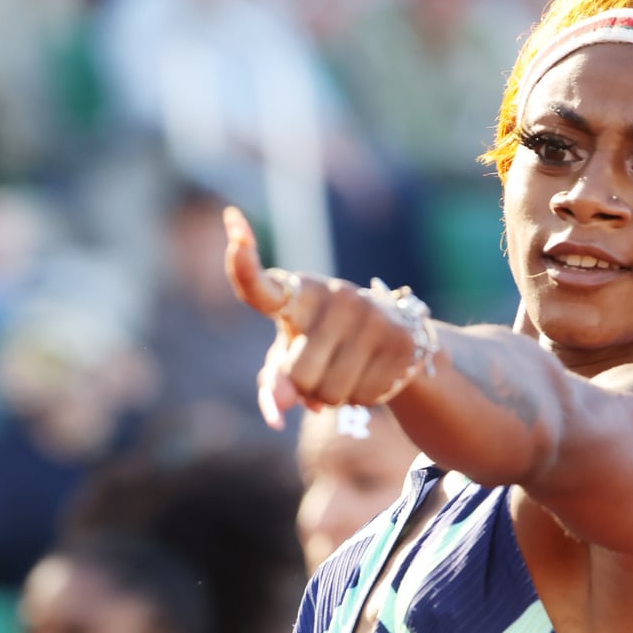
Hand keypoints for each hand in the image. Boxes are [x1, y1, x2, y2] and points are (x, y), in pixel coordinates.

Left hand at [222, 207, 425, 427]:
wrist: (395, 335)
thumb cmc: (326, 345)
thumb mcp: (293, 357)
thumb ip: (275, 382)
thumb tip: (277, 412)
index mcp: (298, 293)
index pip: (261, 287)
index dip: (243, 263)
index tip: (232, 220)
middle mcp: (334, 296)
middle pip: (299, 376)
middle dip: (306, 389)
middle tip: (322, 370)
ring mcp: (371, 316)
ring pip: (332, 393)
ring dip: (333, 398)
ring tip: (347, 371)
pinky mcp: (400, 341)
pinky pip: (363, 397)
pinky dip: (362, 399)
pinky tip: (371, 373)